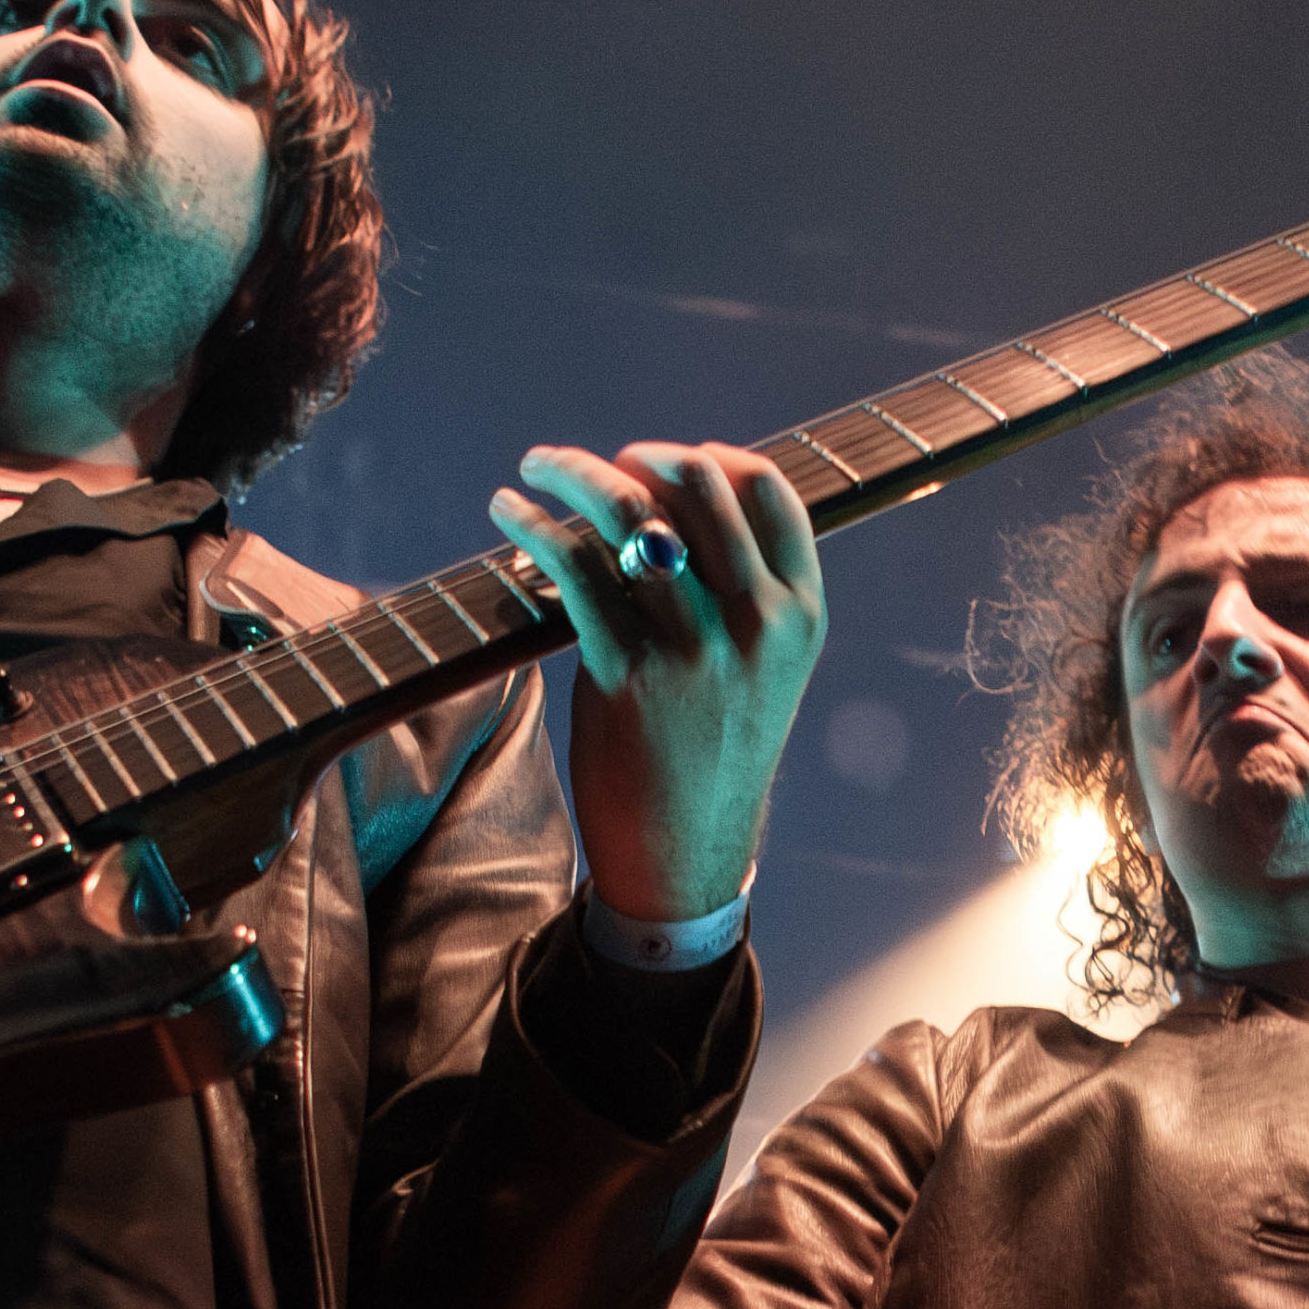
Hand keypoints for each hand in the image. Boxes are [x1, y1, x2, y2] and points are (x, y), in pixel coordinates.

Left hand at [488, 441, 825, 922]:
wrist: (685, 852)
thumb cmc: (711, 752)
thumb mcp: (763, 670)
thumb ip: (741, 592)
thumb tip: (668, 501)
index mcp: (800, 615)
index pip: (768, 490)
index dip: (708, 457)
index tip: (661, 466)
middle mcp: (759, 623)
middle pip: (699, 483)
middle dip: (637, 456)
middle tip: (595, 467)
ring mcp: (696, 647)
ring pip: (632, 511)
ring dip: (573, 471)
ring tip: (539, 465)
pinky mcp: (629, 673)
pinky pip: (574, 566)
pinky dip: (531, 523)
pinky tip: (507, 510)